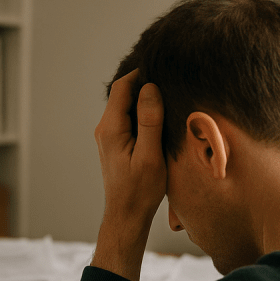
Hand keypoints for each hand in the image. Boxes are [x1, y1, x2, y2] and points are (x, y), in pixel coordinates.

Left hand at [91, 69, 167, 280]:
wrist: (127, 215)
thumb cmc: (140, 190)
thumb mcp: (150, 155)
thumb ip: (149, 121)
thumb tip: (150, 88)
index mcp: (111, 128)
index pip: (122, 86)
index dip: (142, 72)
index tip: (166, 65)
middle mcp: (106, 129)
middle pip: (124, 93)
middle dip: (146, 83)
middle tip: (173, 76)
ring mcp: (110, 136)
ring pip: (128, 105)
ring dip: (148, 98)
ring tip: (173, 93)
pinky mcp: (118, 143)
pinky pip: (130, 118)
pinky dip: (146, 112)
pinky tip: (165, 114)